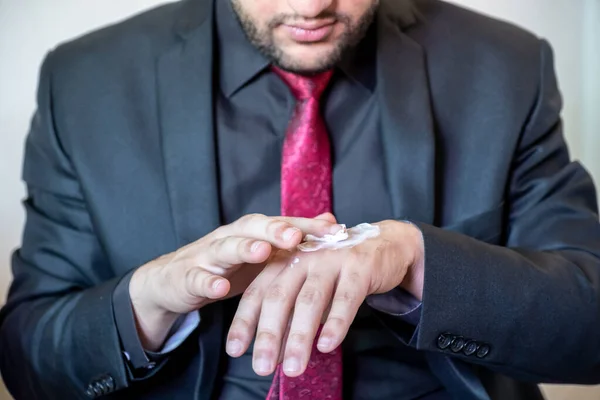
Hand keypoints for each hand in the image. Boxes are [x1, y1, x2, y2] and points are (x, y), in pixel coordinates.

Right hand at [129, 213, 342, 350]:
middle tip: (296, 235)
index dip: (306, 225)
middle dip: (275, 230)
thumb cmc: (226, 266)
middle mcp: (230, 236)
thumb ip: (293, 238)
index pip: (280, 223)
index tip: (333, 232)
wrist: (173, 280)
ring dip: (244, 248)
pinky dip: (208, 281)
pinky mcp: (187, 276)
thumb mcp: (261, 253)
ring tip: (262, 252)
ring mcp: (207, 255)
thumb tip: (331, 221)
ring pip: (225, 246)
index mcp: (250, 232)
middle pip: (253, 227)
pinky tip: (220, 288)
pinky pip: (197, 277)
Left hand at [225, 220, 423, 376]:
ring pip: (310, 300)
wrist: (386, 242)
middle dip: (268, 335)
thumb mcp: (310, 287)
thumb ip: (292, 315)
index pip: (258, 292)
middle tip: (261, 367)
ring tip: (294, 367)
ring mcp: (331, 259)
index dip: (245, 321)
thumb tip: (274, 354)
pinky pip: (346, 298)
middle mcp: (304, 256)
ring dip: (299, 337)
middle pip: (279, 297)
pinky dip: (336, 323)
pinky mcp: (359, 266)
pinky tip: (327, 346)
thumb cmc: (340, 269)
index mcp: (286, 259)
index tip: (235, 350)